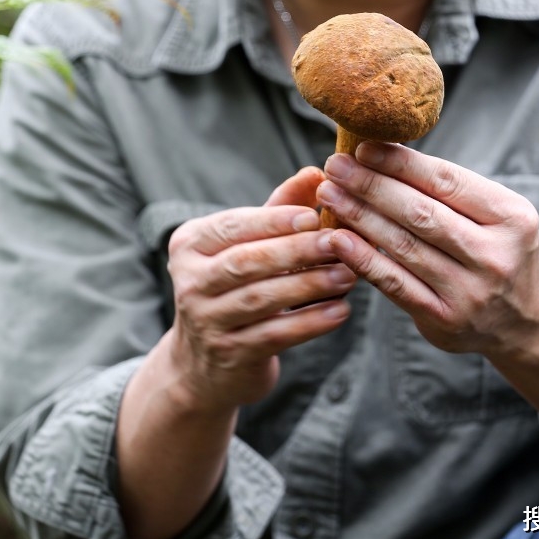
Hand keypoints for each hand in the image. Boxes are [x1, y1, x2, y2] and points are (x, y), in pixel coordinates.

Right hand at [163, 167, 353, 413]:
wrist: (203, 364)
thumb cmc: (233, 288)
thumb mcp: (246, 246)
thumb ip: (279, 210)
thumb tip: (316, 173)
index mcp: (190, 244)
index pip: (233, 226)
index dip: (274, 221)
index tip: (314, 215)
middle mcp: (190, 282)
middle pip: (246, 262)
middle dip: (296, 251)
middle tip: (339, 243)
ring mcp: (206, 322)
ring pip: (261, 298)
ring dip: (309, 285)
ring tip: (348, 275)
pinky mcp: (229, 355)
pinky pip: (275, 335)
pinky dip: (310, 323)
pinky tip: (340, 311)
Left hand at [317, 142, 538, 357]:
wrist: (527, 320)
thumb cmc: (497, 249)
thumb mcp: (496, 215)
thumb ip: (450, 190)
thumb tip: (381, 152)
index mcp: (511, 217)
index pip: (446, 181)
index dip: (400, 162)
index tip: (362, 148)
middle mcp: (494, 255)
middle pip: (420, 212)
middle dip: (370, 185)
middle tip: (335, 165)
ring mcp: (470, 292)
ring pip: (403, 245)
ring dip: (359, 216)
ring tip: (329, 194)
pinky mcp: (444, 320)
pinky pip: (394, 284)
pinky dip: (362, 259)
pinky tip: (336, 239)